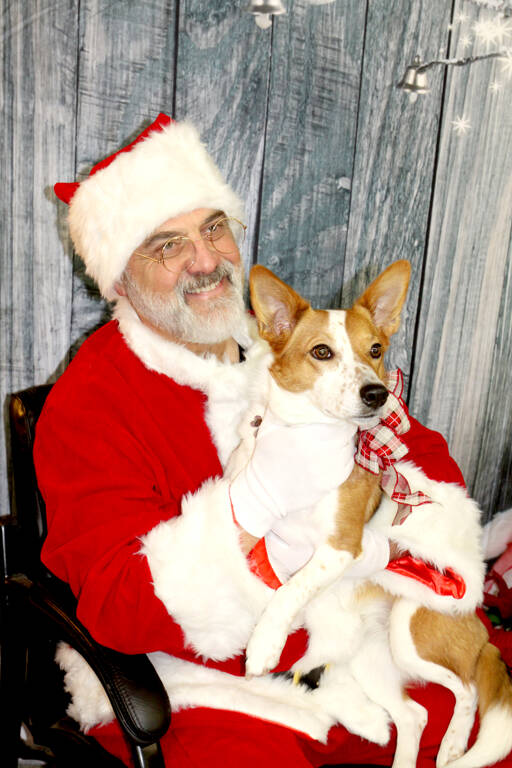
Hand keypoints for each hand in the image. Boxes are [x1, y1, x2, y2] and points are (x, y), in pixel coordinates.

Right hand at [230, 408, 355, 536]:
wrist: (267, 493)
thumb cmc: (266, 456)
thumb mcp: (270, 425)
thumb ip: (281, 403)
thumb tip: (288, 386)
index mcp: (312, 434)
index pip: (343, 419)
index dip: (341, 414)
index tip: (333, 413)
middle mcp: (327, 451)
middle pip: (349, 432)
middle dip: (343, 427)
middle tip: (332, 426)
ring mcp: (333, 468)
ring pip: (350, 447)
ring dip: (344, 442)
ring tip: (329, 440)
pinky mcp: (335, 481)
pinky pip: (348, 463)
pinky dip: (342, 457)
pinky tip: (327, 456)